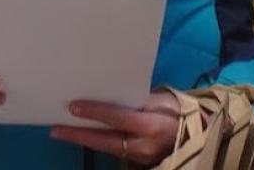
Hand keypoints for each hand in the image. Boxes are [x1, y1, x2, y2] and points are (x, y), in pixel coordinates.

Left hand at [50, 90, 179, 165]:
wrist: (198, 133)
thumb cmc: (178, 111)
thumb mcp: (163, 100)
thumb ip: (139, 99)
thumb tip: (111, 92)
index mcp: (152, 125)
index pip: (120, 118)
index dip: (96, 113)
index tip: (73, 107)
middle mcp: (145, 146)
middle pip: (107, 141)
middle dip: (80, 135)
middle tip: (55, 129)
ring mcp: (141, 157)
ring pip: (108, 149)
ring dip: (84, 141)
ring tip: (60, 132)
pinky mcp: (138, 161)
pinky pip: (114, 152)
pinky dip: (97, 144)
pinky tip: (81, 136)